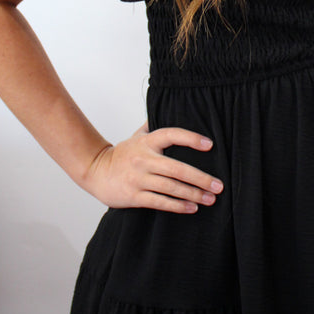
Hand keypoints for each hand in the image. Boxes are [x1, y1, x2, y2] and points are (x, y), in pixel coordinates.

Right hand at [83, 123, 223, 211]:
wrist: (95, 172)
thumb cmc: (121, 154)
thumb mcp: (136, 136)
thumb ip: (152, 126)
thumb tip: (168, 106)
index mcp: (146, 142)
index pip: (171, 135)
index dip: (191, 138)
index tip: (210, 144)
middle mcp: (143, 159)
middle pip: (177, 168)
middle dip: (201, 178)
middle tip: (219, 186)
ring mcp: (138, 178)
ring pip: (171, 187)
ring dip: (193, 194)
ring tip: (210, 199)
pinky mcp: (134, 196)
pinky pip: (160, 202)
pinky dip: (178, 206)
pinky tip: (192, 208)